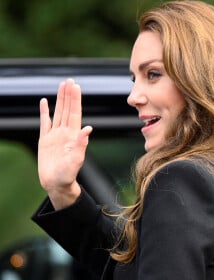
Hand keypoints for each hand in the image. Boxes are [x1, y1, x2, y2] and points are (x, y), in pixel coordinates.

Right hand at [38, 78, 92, 208]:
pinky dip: (44, 112)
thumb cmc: (67, 175)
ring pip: (57, 112)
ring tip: (61, 86)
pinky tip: (44, 102)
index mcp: (73, 136)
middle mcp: (65, 133)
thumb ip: (81, 144)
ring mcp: (55, 135)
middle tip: (69, 81)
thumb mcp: (76, 160)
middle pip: (67, 110)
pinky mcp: (45, 140)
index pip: (75, 113)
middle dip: (68, 95)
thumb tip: (88, 128)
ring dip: (59, 99)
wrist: (56, 184)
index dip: (75, 100)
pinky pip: (44, 123)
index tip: (76, 87)